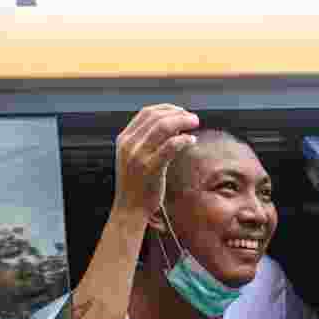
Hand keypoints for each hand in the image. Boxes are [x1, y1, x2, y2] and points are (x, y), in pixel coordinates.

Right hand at [113, 104, 198, 218]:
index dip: (167, 108)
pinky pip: (171, 146)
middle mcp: (129, 144)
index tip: (181, 112)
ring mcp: (138, 156)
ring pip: (163, 127)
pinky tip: (191, 141)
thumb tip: (173, 125)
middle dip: (178, 113)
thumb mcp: (134, 158)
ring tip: (194, 125)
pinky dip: (183, 139)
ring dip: (183, 122)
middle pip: (156, 117)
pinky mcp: (150, 168)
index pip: (146, 113)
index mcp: (124, 139)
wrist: (129, 210)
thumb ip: (146, 141)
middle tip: (193, 119)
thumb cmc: (136, 185)